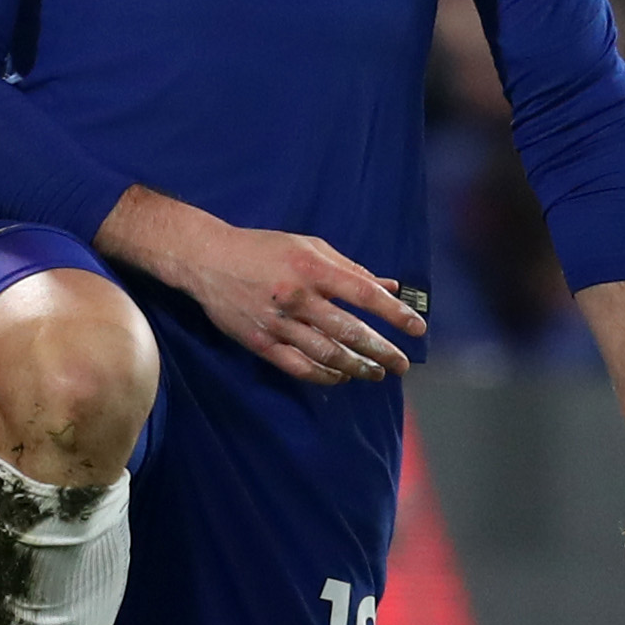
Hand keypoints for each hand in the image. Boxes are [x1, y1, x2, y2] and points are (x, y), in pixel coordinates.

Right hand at [102, 185, 423, 385]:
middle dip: (381, 351)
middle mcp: (298, 298)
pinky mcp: (261, 343)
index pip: (363, 295)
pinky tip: (340, 377)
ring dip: (356, 368)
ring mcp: (278, 324)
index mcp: (313, 268)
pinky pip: (299, 367)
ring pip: (326, 354)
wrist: (208, 260)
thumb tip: (390, 286)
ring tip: (376, 373)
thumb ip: (351, 268)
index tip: (417, 328)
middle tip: (401, 365)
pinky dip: (324, 376)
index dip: (394, 313)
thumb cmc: (264, 249)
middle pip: (349, 332)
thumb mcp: (310, 247)